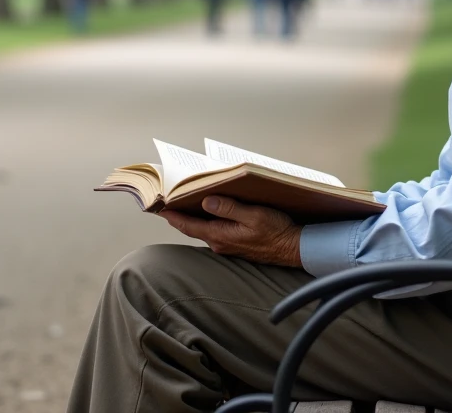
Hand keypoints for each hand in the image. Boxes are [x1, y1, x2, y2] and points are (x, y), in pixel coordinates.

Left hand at [159, 196, 302, 267]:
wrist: (293, 249)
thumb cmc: (276, 231)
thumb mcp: (254, 215)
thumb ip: (229, 209)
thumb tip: (206, 202)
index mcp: (221, 235)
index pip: (189, 225)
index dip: (173, 216)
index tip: (158, 207)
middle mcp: (220, 243)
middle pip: (193, 228)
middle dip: (179, 216)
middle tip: (166, 203)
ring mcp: (227, 245)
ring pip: (203, 230)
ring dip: (193, 219)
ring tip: (184, 204)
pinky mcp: (235, 244)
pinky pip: (214, 232)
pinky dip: (206, 222)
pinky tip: (209, 213)